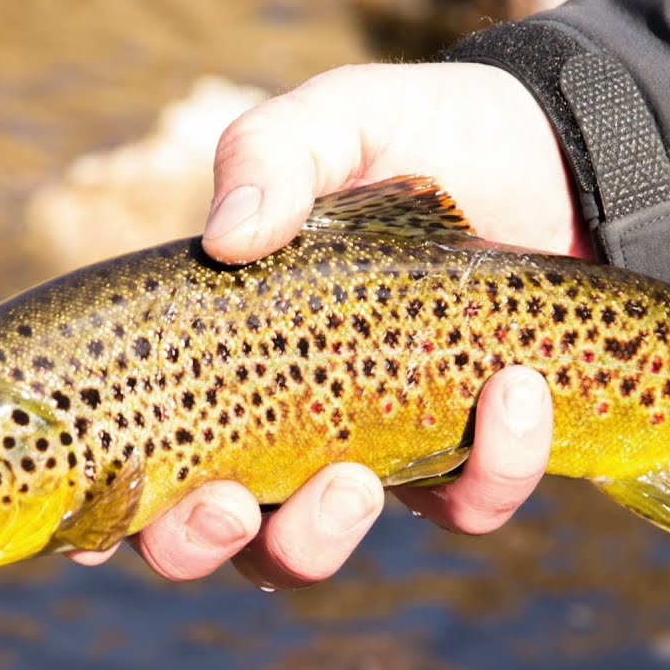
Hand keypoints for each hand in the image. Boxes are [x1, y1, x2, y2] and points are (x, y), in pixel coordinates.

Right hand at [69, 62, 584, 586]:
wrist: (544, 150)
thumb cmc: (412, 135)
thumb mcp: (335, 122)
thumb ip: (270, 155)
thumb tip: (225, 241)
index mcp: (229, 349)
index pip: (155, 457)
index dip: (130, 512)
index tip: (125, 520)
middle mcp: (289, 419)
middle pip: (224, 538)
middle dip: (208, 544)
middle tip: (233, 506)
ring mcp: (375, 445)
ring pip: (326, 548)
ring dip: (327, 533)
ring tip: (359, 479)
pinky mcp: (468, 451)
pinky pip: (470, 503)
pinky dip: (493, 465)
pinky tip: (516, 390)